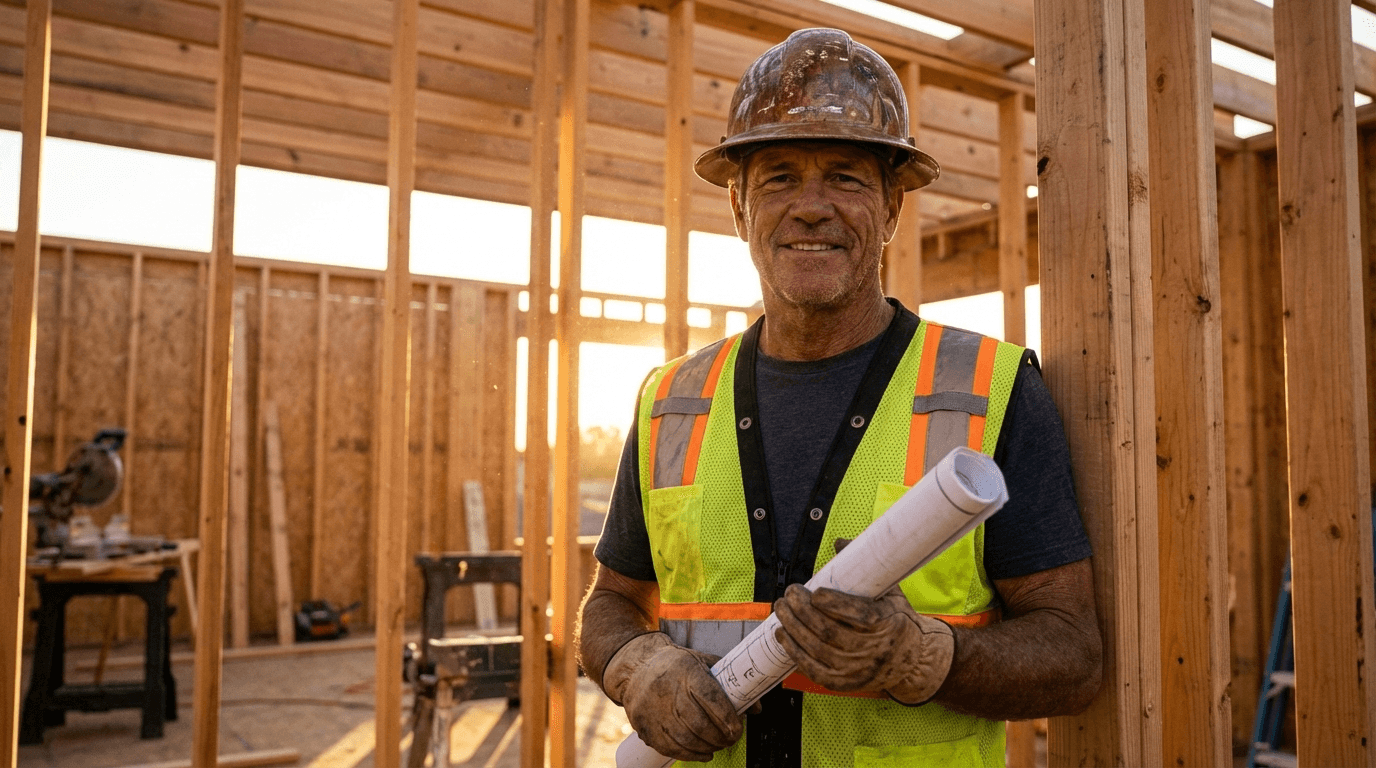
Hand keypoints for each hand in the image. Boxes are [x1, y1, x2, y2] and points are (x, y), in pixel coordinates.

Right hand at [603, 632, 742, 761]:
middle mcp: (667, 690)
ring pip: (685, 738)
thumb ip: (729, 683)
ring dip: (707, 747)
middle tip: (731, 739)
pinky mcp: (644, 725)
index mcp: (686, 671)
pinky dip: (690, 755)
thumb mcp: (703, 663)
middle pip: (698, 723)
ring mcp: (653, 710)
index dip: (727, 718)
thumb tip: (756, 708)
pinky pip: (669, 747)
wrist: (636, 666)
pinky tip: (702, 754)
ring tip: (718, 746)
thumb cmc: (676, 666)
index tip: (738, 728)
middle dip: (720, 737)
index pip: (710, 698)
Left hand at [773, 579, 954, 704]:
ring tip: (782, 609)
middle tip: (790, 593)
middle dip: (803, 610)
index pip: (859, 615)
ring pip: (817, 649)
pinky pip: (814, 669)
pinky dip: (794, 651)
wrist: (913, 662)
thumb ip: (867, 567)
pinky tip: (783, 635)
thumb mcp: (891, 592)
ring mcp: (858, 670)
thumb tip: (840, 542)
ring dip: (793, 627)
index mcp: (888, 625)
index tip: (815, 591)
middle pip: (830, 631)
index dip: (833, 604)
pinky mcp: (845, 682)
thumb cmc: (898, 622)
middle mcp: (873, 650)